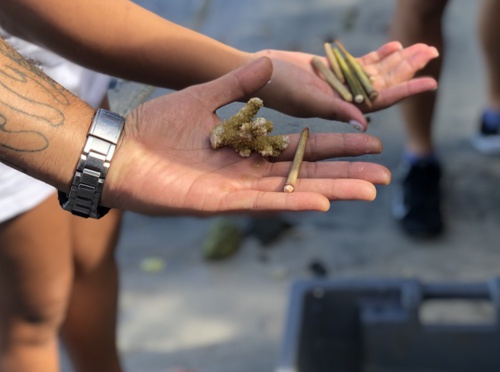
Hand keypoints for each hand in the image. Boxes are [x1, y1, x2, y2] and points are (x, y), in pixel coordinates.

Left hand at [105, 57, 389, 214]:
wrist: (116, 149)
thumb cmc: (155, 127)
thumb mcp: (204, 97)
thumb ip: (239, 83)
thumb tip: (270, 61)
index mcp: (248, 150)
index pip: (302, 150)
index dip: (334, 147)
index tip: (368, 139)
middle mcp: (248, 173)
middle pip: (306, 174)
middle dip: (345, 173)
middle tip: (383, 174)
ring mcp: (235, 190)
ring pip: (292, 191)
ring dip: (331, 190)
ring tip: (368, 190)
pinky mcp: (217, 203)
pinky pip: (260, 203)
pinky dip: (292, 201)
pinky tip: (322, 201)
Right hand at [254, 42, 438, 129]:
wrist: (254, 73)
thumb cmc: (274, 87)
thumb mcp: (305, 98)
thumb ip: (335, 110)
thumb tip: (365, 123)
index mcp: (341, 109)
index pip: (380, 100)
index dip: (406, 90)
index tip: (431, 82)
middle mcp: (343, 98)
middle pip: (383, 84)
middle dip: (408, 69)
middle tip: (432, 52)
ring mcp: (338, 84)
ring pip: (375, 72)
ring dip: (398, 60)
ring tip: (423, 47)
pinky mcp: (331, 71)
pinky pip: (359, 63)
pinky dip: (377, 55)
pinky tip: (394, 45)